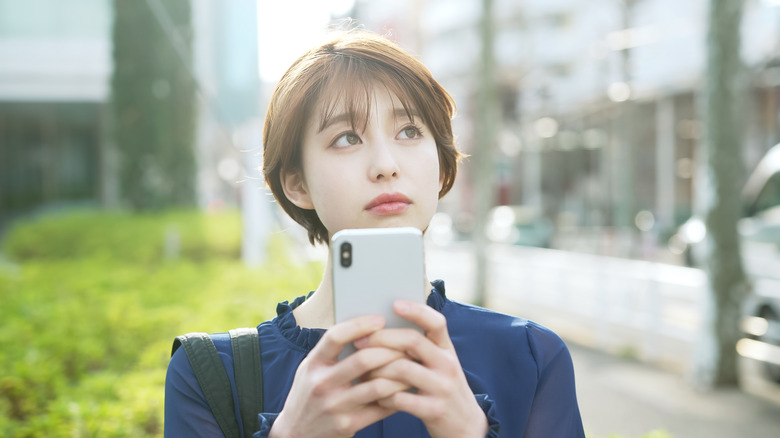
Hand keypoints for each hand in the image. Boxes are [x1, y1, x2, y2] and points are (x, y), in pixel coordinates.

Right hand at [270, 315, 410, 437]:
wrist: (296, 433)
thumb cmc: (309, 393)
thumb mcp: (311, 369)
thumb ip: (331, 352)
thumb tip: (366, 329)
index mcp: (313, 364)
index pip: (335, 337)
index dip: (359, 325)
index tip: (380, 320)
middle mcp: (322, 384)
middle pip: (363, 360)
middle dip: (390, 351)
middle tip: (406, 346)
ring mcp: (335, 407)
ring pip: (378, 386)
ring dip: (399, 375)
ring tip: (411, 367)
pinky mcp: (347, 425)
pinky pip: (380, 409)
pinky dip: (397, 397)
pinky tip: (405, 390)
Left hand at [354, 301, 488, 437]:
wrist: (466, 426)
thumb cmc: (443, 388)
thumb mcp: (440, 364)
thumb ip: (421, 348)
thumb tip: (383, 328)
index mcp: (447, 349)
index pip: (436, 322)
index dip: (416, 311)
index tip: (395, 304)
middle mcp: (447, 364)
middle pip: (413, 341)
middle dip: (382, 339)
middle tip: (360, 342)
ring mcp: (442, 388)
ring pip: (402, 369)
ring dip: (377, 370)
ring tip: (364, 374)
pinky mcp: (435, 410)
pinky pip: (401, 399)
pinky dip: (383, 396)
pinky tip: (376, 397)